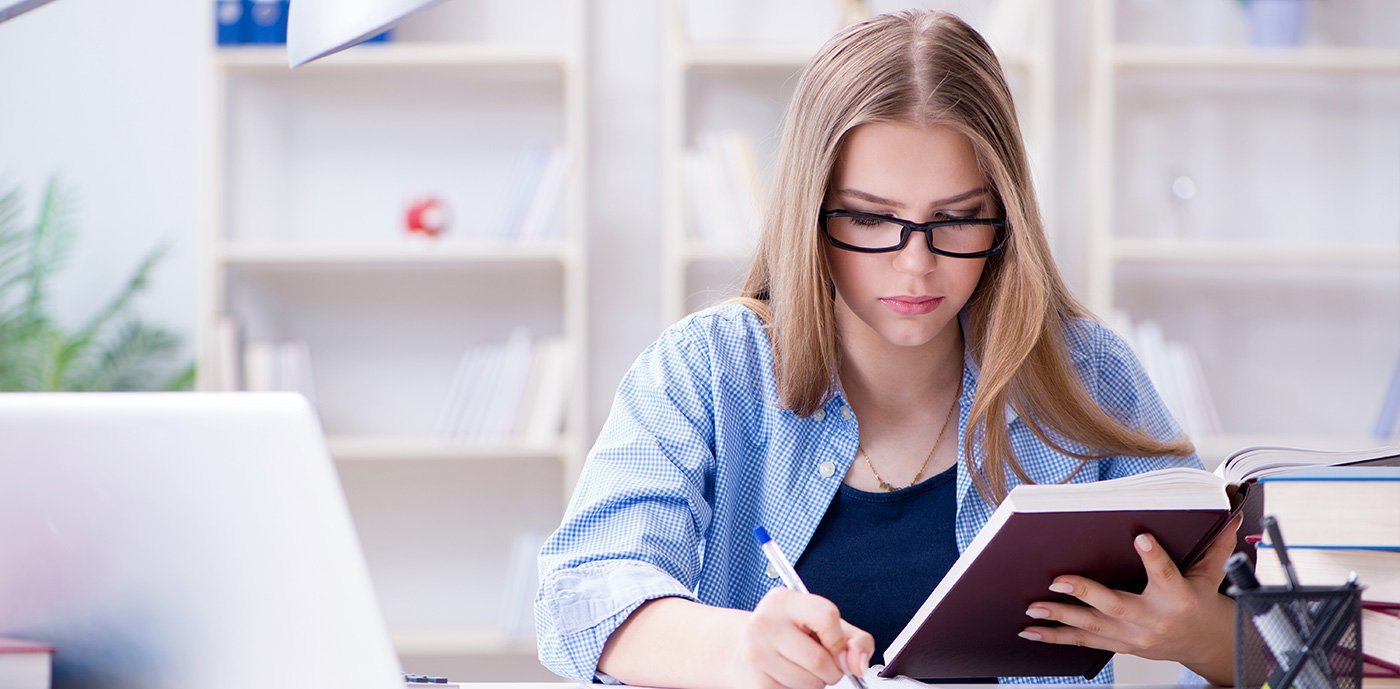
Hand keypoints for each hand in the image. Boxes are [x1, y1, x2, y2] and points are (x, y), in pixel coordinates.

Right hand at [730, 587, 874, 688]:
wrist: (745, 646)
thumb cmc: (792, 632)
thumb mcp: (824, 624)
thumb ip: (853, 639)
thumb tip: (859, 664)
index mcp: (783, 601)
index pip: (826, 618)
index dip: (839, 640)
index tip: (837, 647)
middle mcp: (764, 623)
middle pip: (820, 660)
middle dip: (832, 669)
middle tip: (823, 662)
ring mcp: (756, 654)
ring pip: (810, 683)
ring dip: (816, 682)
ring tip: (802, 666)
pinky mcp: (756, 682)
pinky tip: (788, 674)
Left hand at [1018, 513, 1241, 683]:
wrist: (1205, 643)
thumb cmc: (1201, 602)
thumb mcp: (1211, 573)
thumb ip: (1217, 544)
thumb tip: (1230, 514)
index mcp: (1178, 597)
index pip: (1166, 574)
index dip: (1154, 556)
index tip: (1140, 537)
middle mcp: (1153, 619)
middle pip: (1117, 606)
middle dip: (1085, 593)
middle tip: (1057, 580)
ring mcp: (1134, 636)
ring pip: (1093, 627)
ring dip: (1060, 617)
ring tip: (1033, 608)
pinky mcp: (1121, 645)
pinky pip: (1085, 642)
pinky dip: (1057, 638)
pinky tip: (1032, 632)